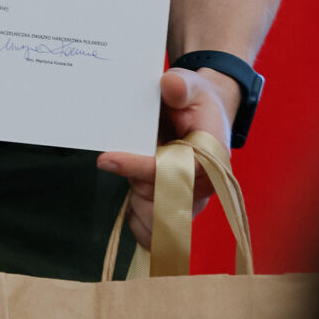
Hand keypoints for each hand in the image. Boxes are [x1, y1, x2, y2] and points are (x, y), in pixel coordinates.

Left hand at [97, 66, 235, 244]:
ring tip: (127, 177)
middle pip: (166, 203)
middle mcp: (206, 184)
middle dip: (136, 185)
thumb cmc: (194, 101)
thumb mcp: (189, 85)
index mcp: (212, 155)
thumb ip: (181, 85)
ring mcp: (193, 201)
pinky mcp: (179, 210)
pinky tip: (130, 203)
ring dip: (137, 204)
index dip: (142, 168)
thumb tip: (170, 85)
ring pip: (160, 222)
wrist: (200, 116)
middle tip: (115, 160)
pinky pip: (157, 233)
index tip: (107, 159)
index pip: (179, 171)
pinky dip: (139, 222)